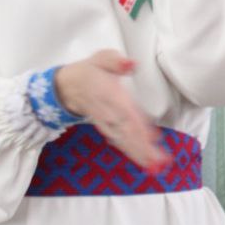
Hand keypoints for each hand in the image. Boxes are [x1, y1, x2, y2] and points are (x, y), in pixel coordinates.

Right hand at [53, 50, 169, 170]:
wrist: (65, 85)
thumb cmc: (91, 70)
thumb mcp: (102, 58)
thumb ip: (116, 61)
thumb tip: (131, 64)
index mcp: (110, 95)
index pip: (126, 113)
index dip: (138, 127)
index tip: (153, 139)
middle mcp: (109, 112)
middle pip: (126, 131)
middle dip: (141, 147)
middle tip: (159, 162)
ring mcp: (107, 122)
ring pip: (123, 139)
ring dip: (138, 153)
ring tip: (155, 166)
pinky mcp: (106, 127)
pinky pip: (118, 140)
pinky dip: (130, 150)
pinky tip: (144, 159)